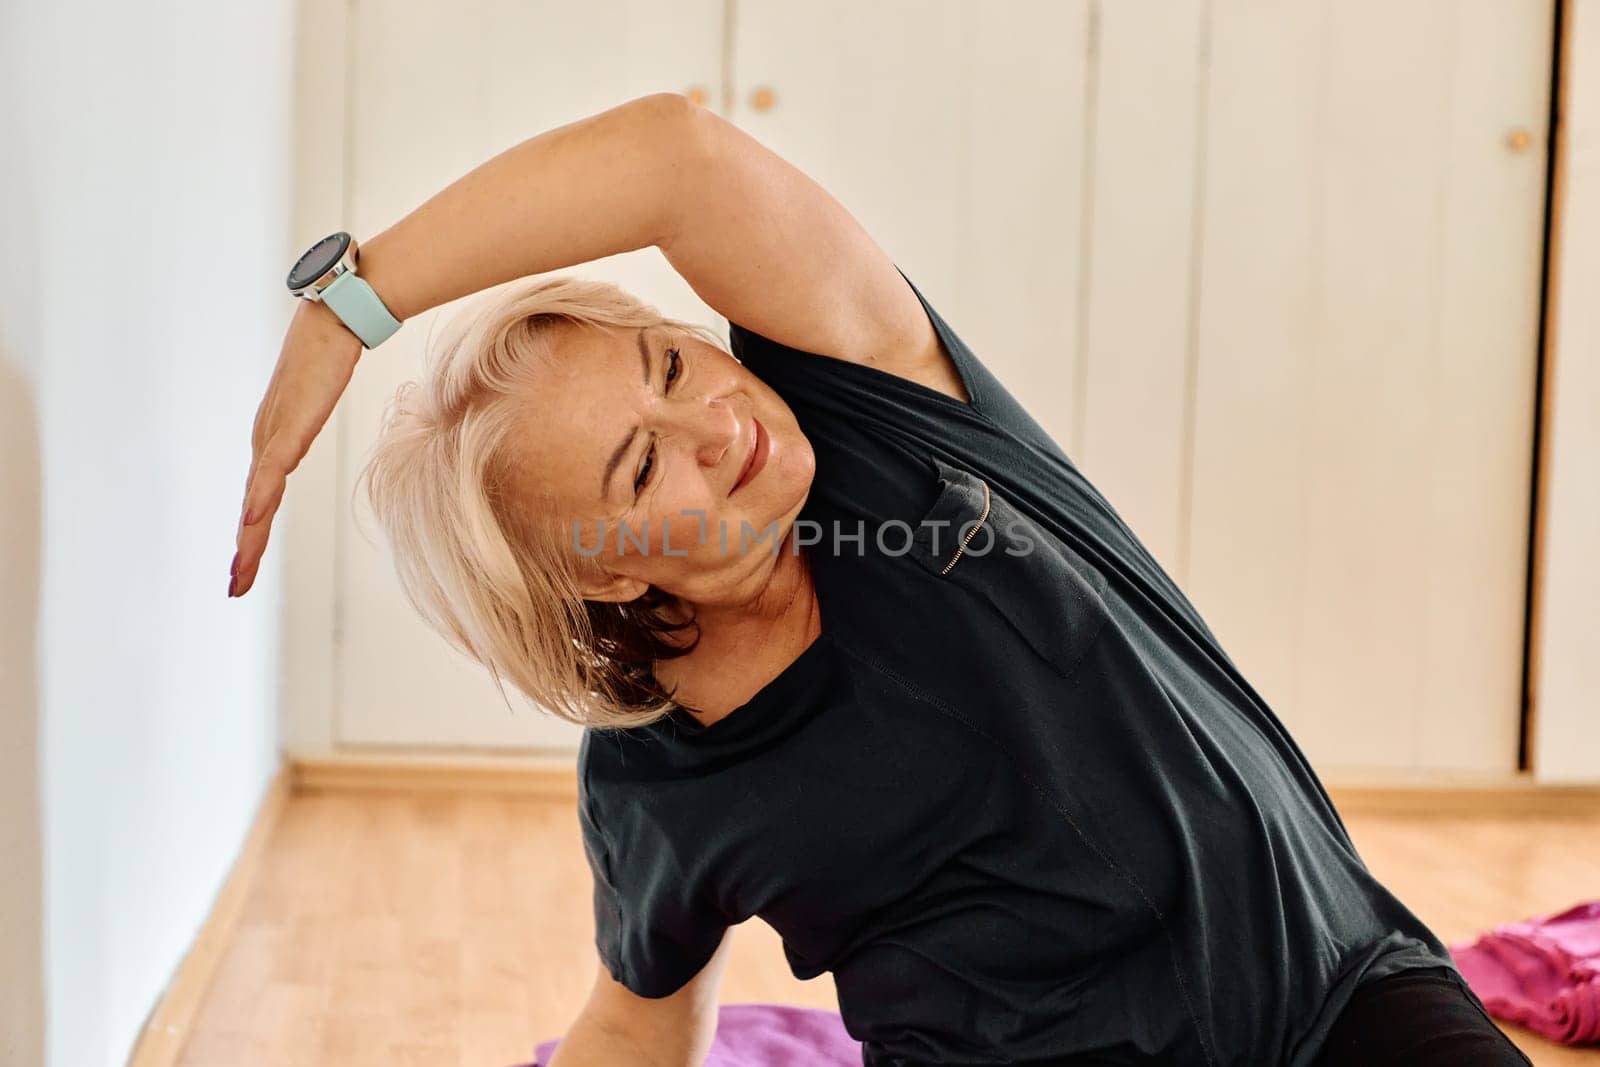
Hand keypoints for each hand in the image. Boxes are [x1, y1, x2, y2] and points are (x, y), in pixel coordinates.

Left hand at [230, 299, 363, 596]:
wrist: (337, 315)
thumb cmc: (333, 347)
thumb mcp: (321, 396)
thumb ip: (315, 412)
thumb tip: (324, 411)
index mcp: (276, 440)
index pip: (261, 497)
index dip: (253, 534)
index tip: (246, 568)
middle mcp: (267, 441)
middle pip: (254, 507)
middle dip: (245, 551)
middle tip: (236, 589)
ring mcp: (275, 434)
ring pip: (258, 499)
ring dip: (247, 540)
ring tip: (239, 575)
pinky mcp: (289, 426)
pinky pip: (272, 472)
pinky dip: (259, 500)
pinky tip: (250, 522)